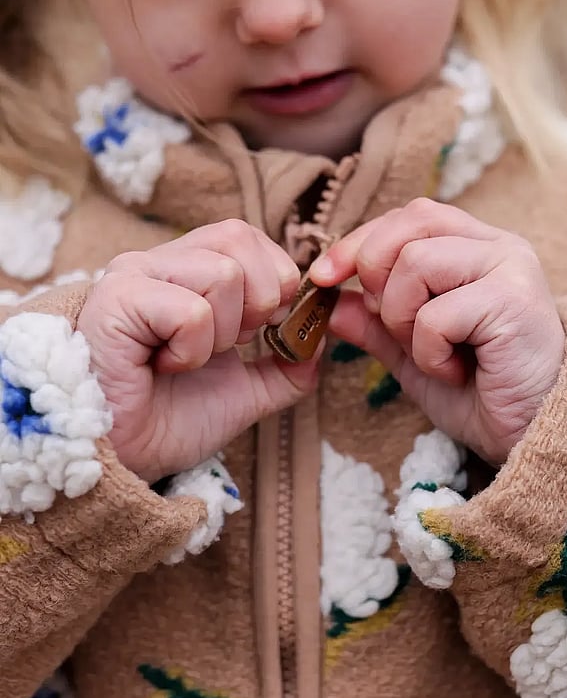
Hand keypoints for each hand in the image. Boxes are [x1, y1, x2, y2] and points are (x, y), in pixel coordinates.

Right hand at [78, 220, 317, 481]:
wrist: (115, 461)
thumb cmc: (166, 420)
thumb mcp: (246, 392)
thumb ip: (287, 365)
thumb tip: (321, 337)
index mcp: (186, 270)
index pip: (247, 236)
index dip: (274, 278)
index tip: (258, 331)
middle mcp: (158, 262)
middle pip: (240, 240)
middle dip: (257, 303)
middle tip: (224, 346)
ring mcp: (133, 276)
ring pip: (223, 274)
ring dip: (221, 335)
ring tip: (184, 360)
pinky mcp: (116, 300)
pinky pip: (192, 311)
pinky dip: (193, 351)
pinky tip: (160, 367)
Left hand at [310, 199, 564, 464]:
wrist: (537, 437)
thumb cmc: (485, 394)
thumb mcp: (415, 356)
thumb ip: (376, 325)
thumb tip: (329, 301)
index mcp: (477, 247)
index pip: (409, 216)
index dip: (360, 241)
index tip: (324, 278)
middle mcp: (499, 246)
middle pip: (408, 225)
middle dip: (377, 277)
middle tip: (399, 329)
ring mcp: (510, 268)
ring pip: (415, 264)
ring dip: (404, 321)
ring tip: (435, 355)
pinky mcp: (514, 301)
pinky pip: (435, 313)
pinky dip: (429, 352)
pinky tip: (457, 372)